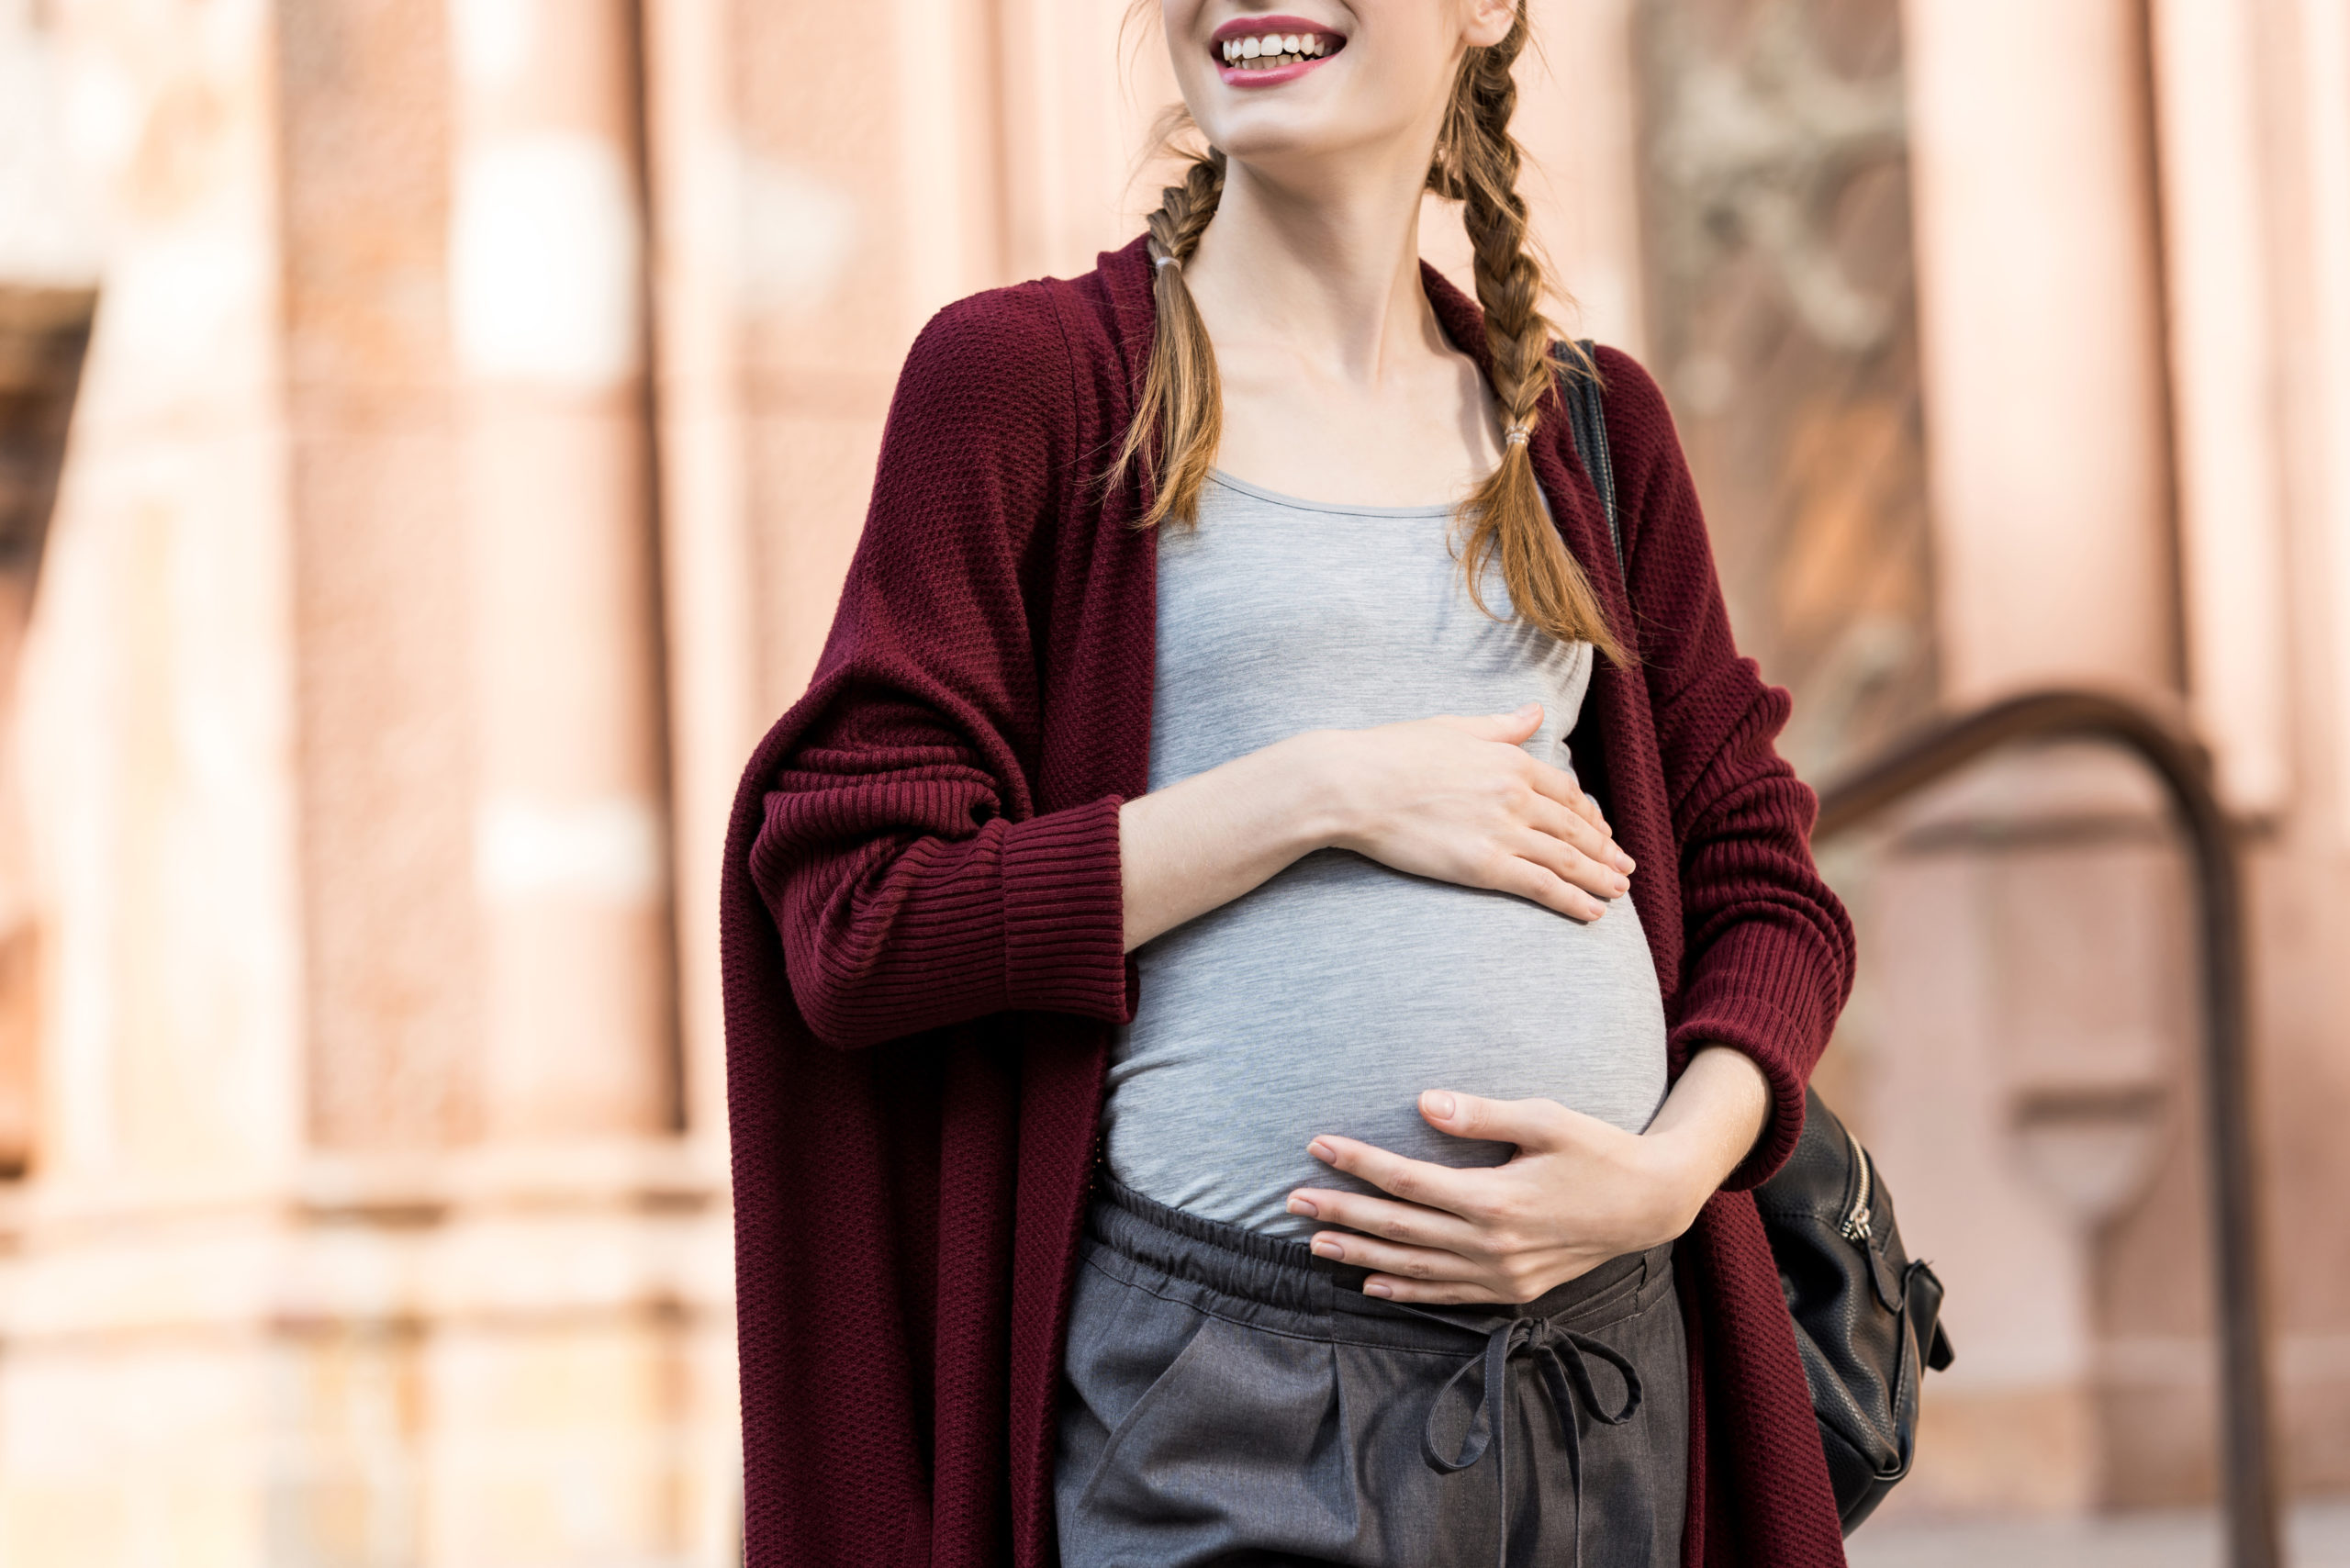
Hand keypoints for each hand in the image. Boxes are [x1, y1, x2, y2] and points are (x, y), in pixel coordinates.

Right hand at [1118, 700, 1631, 950]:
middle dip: (1606, 851)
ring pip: (1568, 859)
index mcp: (1510, 759)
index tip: (1602, 832)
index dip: (1590, 816)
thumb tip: (1536, 713)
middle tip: (1625, 868)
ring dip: (1600, 878)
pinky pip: (1543, 886)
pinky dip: (1574, 900)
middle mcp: (1516, 794)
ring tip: (1619, 892)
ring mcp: (1503, 830)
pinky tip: (1593, 912)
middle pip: (1576, 828)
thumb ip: (1501, 726)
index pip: (1566, 792)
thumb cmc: (1392, 752)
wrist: (1353, 784)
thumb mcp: (1453, 727)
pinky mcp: (1484, 865)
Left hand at [1287, 1049, 1773, 1304]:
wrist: (1652, 1204)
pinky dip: (1405, 1290)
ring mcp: (1501, 1274)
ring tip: (1315, 1244)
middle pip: (1399, 1228)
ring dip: (1361, 1255)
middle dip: (1342, 1214)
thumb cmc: (1598, 1150)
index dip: (1357, 1164)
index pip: (1406, 1181)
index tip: (1317, 1146)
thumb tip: (1423, 1103)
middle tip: (1291, 1202)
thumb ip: (1482, 1114)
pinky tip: (1371, 1283)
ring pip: (1414, 1268)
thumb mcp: (1546, 1119)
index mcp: (1494, 1199)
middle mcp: (1491, 1244)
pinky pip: (1446, 1295)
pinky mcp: (1513, 1290)